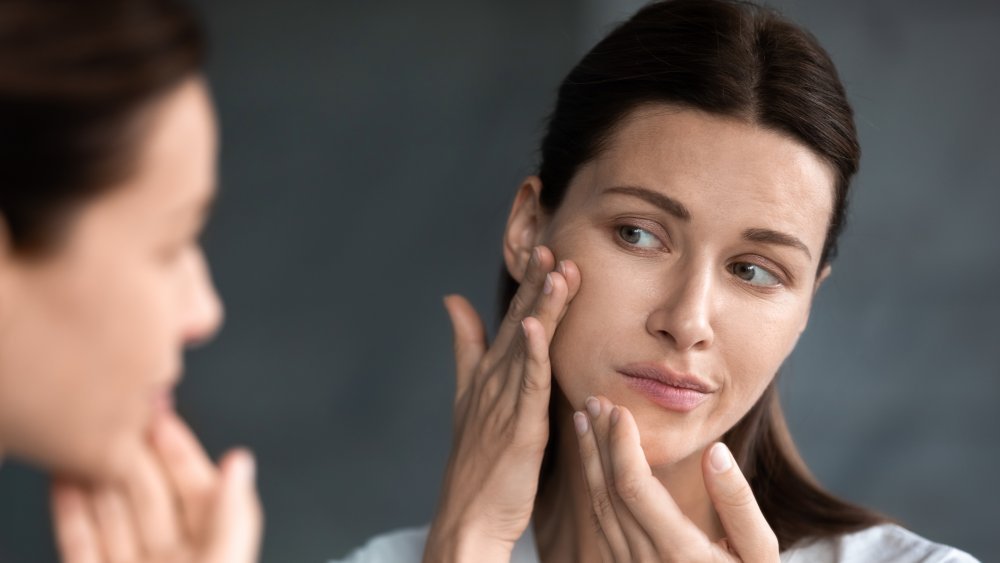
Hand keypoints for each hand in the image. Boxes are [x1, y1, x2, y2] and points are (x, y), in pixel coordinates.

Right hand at [50, 412, 261, 562]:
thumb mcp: (221, 558)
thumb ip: (230, 513)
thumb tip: (240, 459)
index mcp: (216, 552)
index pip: (198, 488)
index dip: (180, 450)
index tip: (161, 413)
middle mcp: (177, 560)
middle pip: (151, 498)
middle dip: (133, 455)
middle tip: (116, 416)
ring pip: (114, 518)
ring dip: (98, 477)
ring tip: (83, 438)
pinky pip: (82, 545)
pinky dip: (72, 513)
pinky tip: (64, 481)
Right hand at [423, 246, 580, 562]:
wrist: (468, 516)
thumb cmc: (475, 463)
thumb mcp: (468, 397)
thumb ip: (465, 347)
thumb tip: (453, 300)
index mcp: (488, 374)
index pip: (512, 320)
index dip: (528, 285)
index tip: (544, 250)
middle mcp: (493, 381)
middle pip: (519, 324)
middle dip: (535, 284)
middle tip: (550, 244)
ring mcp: (503, 402)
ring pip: (527, 346)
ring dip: (540, 307)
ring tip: (555, 270)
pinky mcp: (517, 426)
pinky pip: (527, 384)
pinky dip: (532, 353)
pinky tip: (535, 326)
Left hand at [574, 396, 778, 562]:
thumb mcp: (761, 553)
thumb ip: (738, 502)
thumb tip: (715, 451)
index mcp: (680, 552)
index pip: (633, 486)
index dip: (620, 444)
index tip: (618, 409)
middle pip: (607, 493)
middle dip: (598, 443)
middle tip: (592, 401)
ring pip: (598, 509)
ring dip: (589, 462)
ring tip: (584, 422)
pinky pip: (601, 527)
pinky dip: (594, 489)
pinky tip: (594, 464)